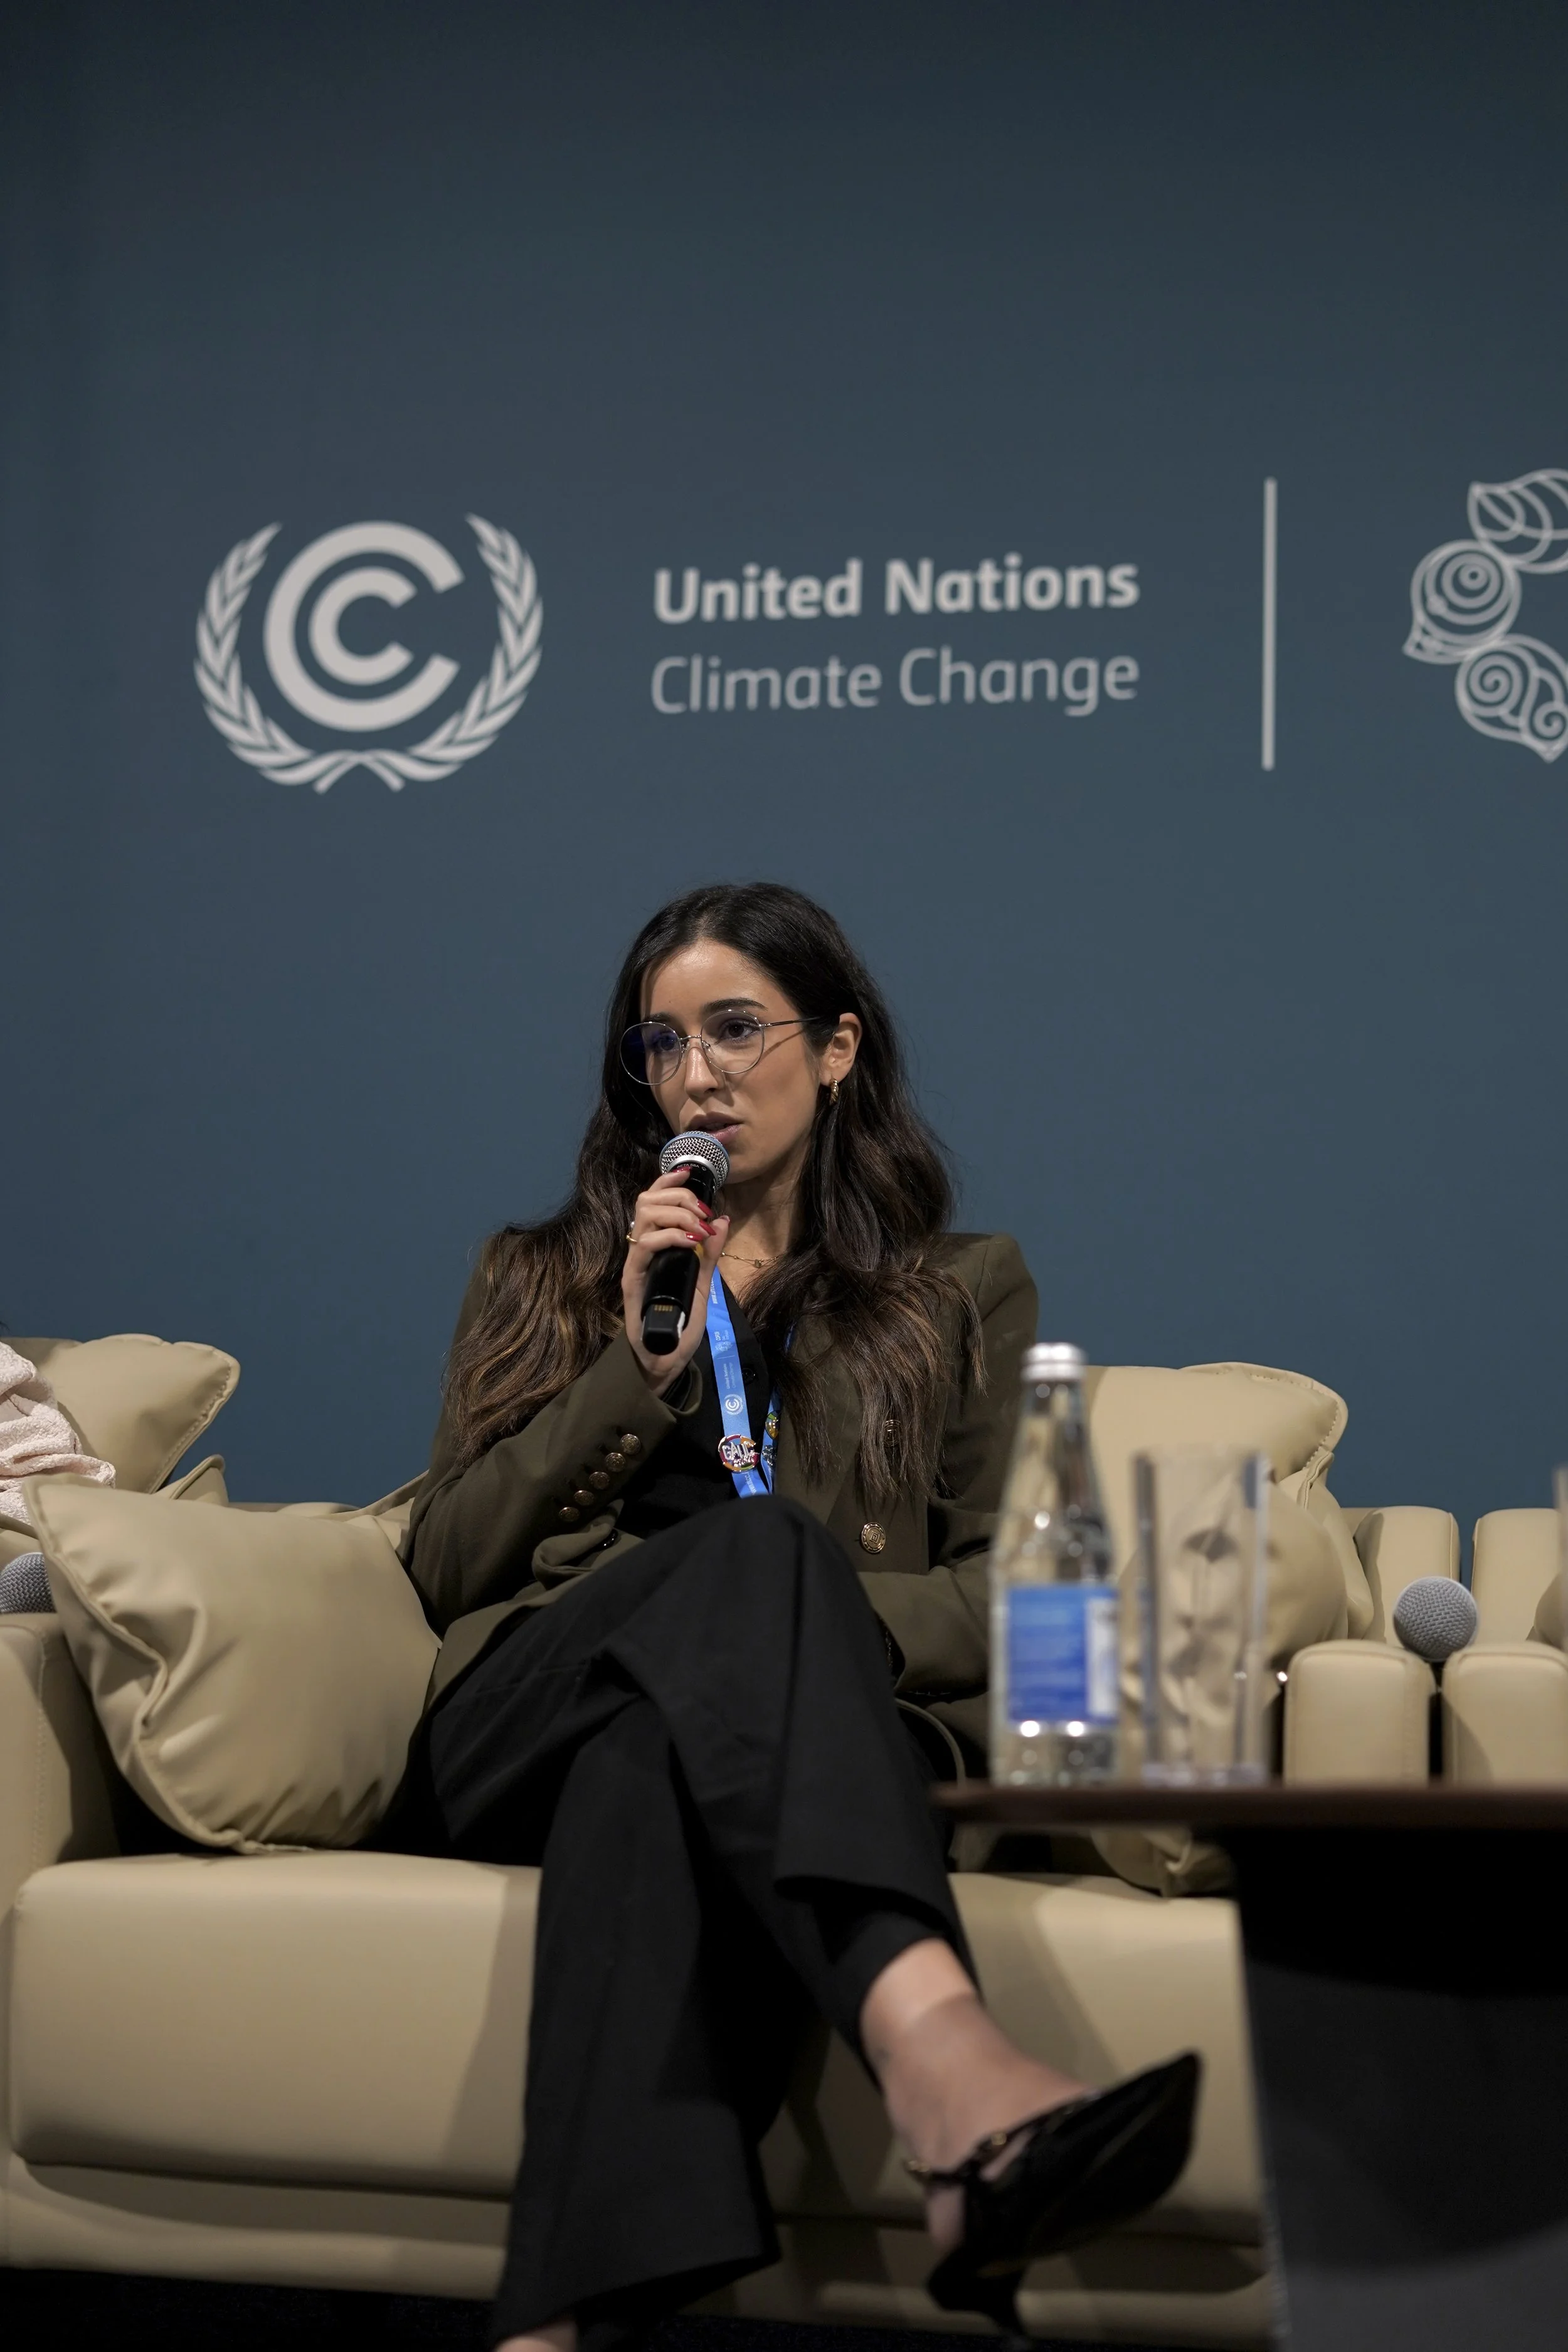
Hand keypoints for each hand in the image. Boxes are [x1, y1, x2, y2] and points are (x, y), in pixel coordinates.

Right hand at [622, 1170, 729, 1394]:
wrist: (665, 1360)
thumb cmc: (681, 1323)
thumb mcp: (703, 1283)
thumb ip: (711, 1254)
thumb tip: (723, 1220)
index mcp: (655, 1247)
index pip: (653, 1202)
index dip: (667, 1182)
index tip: (688, 1174)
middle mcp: (641, 1250)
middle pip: (646, 1202)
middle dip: (680, 1199)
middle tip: (704, 1213)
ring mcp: (635, 1265)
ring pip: (644, 1219)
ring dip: (677, 1214)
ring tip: (699, 1229)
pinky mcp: (632, 1280)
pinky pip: (645, 1246)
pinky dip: (670, 1236)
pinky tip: (690, 1241)